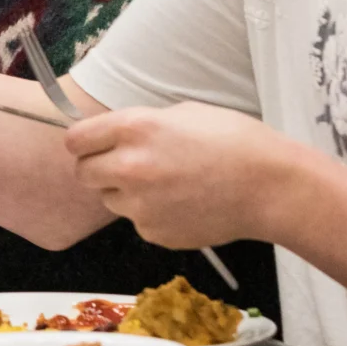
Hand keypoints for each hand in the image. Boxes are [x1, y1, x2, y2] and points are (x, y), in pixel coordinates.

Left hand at [61, 102, 308, 249]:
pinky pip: (137, 220)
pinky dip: (151, 213)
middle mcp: (130, 167)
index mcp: (135, 129)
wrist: (270, 187)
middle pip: (83, 173)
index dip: (84, 142)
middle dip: (98, 167)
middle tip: (124, 164)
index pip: (75, 140)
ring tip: (165, 183)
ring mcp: (141, 205)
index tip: (92, 143)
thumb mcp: (183, 113)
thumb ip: (141, 124)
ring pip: (110, 199)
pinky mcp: (154, 232)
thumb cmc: (235, 141)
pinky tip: (182, 202)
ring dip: (125, 191)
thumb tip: (116, 135)